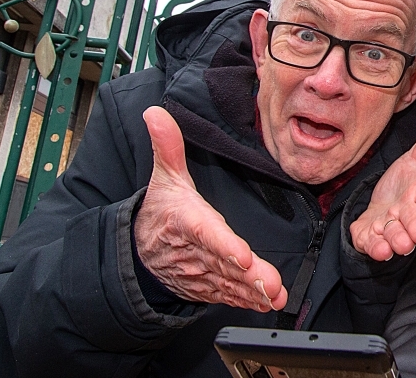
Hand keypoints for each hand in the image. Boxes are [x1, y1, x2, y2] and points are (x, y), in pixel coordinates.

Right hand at [133, 106, 288, 311]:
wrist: (139, 253)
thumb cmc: (161, 211)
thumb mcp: (164, 176)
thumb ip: (167, 146)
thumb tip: (156, 112)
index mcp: (185, 221)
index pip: (205, 233)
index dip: (223, 246)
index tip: (242, 255)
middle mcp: (193, 251)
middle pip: (223, 263)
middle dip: (248, 275)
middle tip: (271, 283)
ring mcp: (201, 272)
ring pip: (228, 283)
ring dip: (253, 290)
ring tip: (275, 294)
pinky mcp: (208, 286)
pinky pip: (227, 295)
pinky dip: (247, 300)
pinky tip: (267, 302)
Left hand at [350, 116, 415, 260]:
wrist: (377, 208)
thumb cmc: (399, 186)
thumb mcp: (410, 162)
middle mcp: (406, 216)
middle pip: (414, 222)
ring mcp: (389, 229)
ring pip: (395, 237)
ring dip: (397, 240)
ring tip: (398, 243)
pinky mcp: (370, 239)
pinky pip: (372, 245)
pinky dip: (375, 248)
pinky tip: (378, 248)